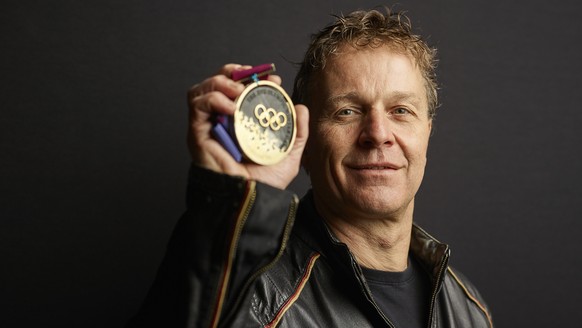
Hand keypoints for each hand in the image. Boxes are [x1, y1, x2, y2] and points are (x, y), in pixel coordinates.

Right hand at [187, 64, 308, 188]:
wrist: (251, 200)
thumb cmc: (266, 183)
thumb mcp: (290, 154)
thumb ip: (298, 132)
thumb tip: (301, 108)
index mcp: (240, 123)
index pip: (239, 90)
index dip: (252, 77)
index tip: (272, 78)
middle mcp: (222, 122)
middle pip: (217, 84)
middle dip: (233, 73)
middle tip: (251, 76)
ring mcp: (209, 127)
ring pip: (203, 90)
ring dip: (221, 82)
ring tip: (239, 91)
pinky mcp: (198, 133)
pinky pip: (197, 105)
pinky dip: (214, 99)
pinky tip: (231, 107)